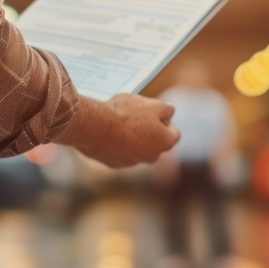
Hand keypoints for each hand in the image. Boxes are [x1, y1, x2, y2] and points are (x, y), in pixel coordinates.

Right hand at [59, 94, 179, 167]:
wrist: (95, 126)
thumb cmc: (125, 114)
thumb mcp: (152, 103)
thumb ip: (167, 109)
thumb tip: (169, 112)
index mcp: (165, 143)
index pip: (173, 132)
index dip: (165, 119)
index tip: (153, 112)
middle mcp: (152, 157)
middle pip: (155, 142)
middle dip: (150, 130)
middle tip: (136, 116)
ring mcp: (133, 162)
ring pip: (138, 148)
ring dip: (134, 138)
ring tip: (120, 123)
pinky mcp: (116, 164)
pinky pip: (121, 153)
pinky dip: (119, 144)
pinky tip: (110, 132)